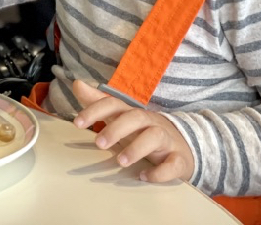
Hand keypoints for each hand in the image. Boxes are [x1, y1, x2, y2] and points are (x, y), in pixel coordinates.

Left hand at [71, 79, 194, 182]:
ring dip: (137, 148)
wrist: (184, 147)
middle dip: (116, 129)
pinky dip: (160, 172)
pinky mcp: (179, 159)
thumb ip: (98, 102)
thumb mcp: (120, 117)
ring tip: (120, 161)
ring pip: (155, 137)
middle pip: (135, 117)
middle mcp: (150, 122)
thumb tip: (77, 84)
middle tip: (98, 144)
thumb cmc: (143, 131)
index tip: (77, 123)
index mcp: (132, 113)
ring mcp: (167, 140)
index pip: (113, 104)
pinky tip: (144, 177)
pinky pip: (173, 163)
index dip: (95, 111)